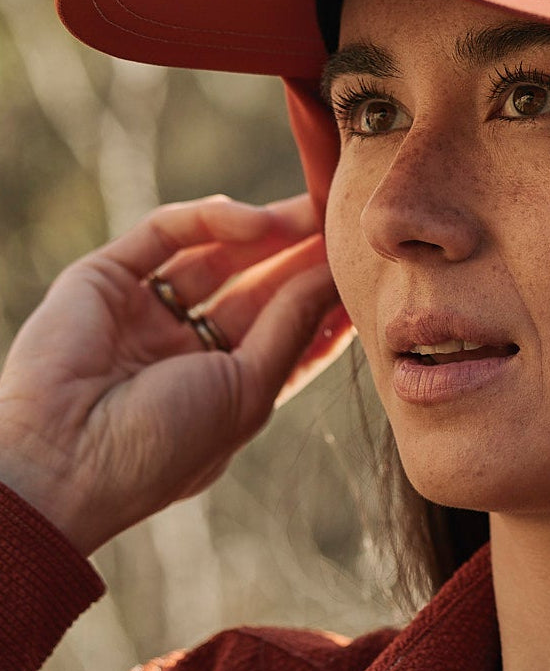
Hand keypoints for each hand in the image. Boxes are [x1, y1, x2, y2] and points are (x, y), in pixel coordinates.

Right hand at [0, 194, 340, 555]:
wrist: (64, 461)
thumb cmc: (162, 447)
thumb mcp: (248, 390)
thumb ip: (292, 327)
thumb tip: (335, 277)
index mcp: (219, 387)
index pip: (283, 332)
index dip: (322, 302)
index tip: (364, 273)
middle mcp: (182, 347)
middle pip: (255, 287)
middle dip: (300, 255)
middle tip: (342, 221)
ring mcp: (143, 310)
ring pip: (216, 254)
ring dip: (267, 230)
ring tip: (314, 209)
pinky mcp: (105, 276)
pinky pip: (166, 233)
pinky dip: (211, 220)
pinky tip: (255, 220)